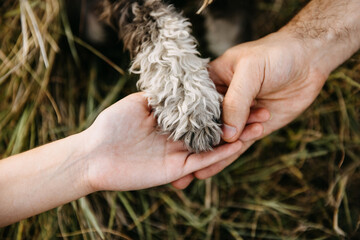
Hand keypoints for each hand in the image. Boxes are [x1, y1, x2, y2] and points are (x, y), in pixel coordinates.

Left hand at [83, 93, 246, 191]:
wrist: (95, 154)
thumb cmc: (112, 125)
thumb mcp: (138, 102)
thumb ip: (161, 95)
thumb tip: (180, 81)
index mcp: (173, 120)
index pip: (206, 111)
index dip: (227, 104)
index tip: (249, 93)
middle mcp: (181, 136)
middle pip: (216, 128)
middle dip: (240, 120)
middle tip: (264, 111)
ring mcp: (181, 153)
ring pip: (215, 144)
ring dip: (238, 136)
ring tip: (260, 125)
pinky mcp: (178, 168)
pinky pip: (203, 160)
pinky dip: (221, 152)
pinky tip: (239, 141)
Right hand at [190, 31, 327, 179]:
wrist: (308, 61)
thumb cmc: (274, 55)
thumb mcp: (250, 71)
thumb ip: (236, 101)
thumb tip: (226, 136)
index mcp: (212, 82)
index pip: (195, 106)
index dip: (183, 124)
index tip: (170, 144)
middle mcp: (221, 101)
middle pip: (204, 126)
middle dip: (193, 146)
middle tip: (177, 168)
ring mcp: (237, 116)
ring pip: (221, 139)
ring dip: (208, 156)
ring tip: (191, 175)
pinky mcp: (253, 128)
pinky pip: (239, 145)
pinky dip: (227, 158)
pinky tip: (211, 171)